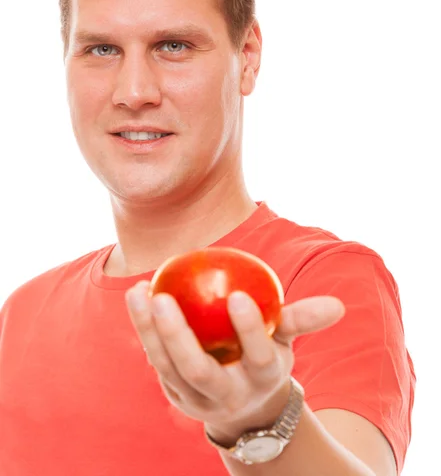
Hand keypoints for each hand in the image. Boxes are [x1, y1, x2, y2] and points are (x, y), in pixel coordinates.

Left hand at [125, 282, 344, 439]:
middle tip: (164, 298)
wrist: (245, 406)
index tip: (238, 296)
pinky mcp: (174, 393)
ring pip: (168, 367)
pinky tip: (138, 296)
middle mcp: (227, 395)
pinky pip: (156, 360)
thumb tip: (337, 306)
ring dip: (150, 331)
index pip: (258, 357)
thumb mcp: (285, 340)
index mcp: (262, 379)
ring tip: (140, 291)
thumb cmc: (265, 357)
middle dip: (179, 337)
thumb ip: (302, 319)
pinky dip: (145, 331)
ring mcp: (196, 399)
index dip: (250, 330)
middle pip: (199, 371)